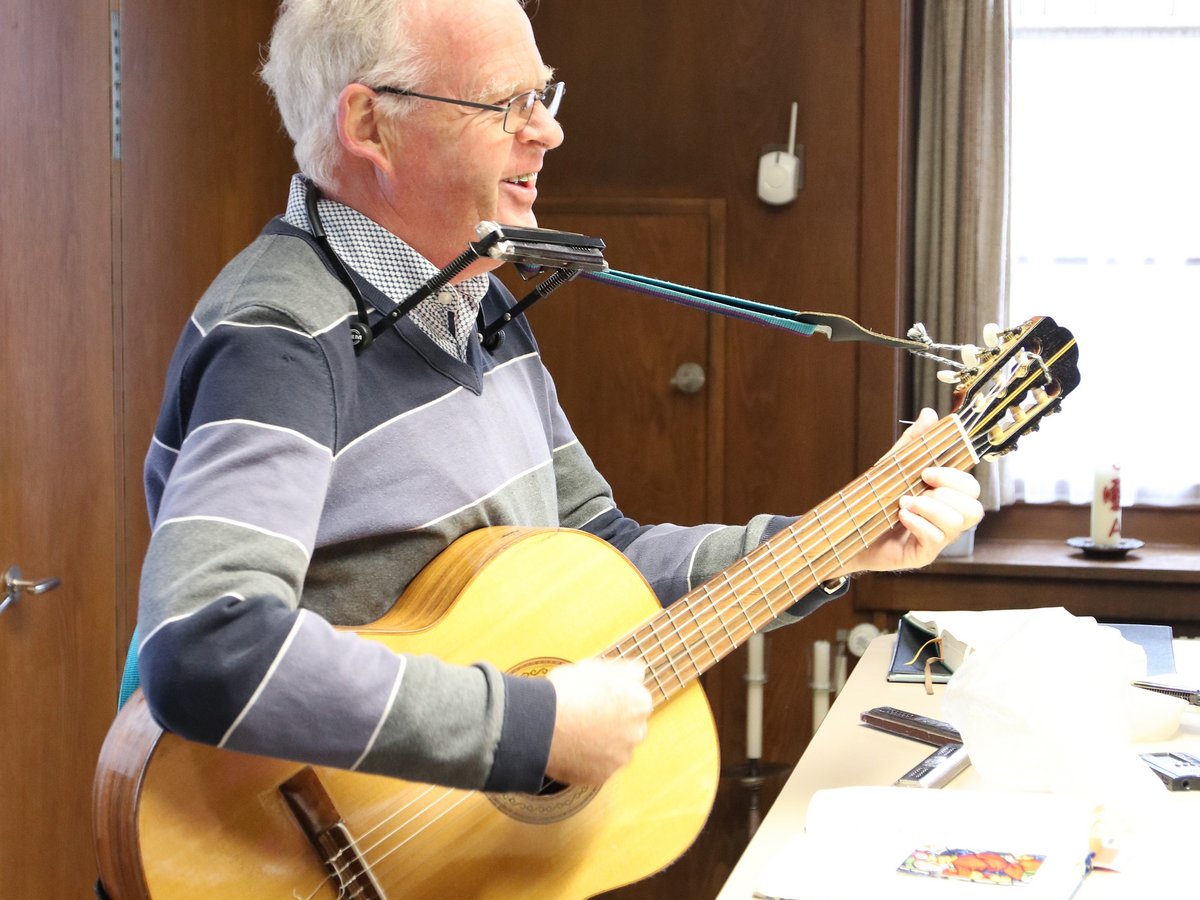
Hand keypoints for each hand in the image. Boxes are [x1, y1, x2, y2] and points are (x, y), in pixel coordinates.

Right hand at [544, 657, 651, 785]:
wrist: (541, 724)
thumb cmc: (566, 691)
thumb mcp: (596, 667)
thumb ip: (624, 671)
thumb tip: (639, 674)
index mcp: (639, 703)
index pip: (636, 701)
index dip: (615, 697)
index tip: (597, 698)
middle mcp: (637, 733)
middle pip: (629, 727)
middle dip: (614, 723)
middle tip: (586, 716)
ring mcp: (620, 757)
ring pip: (614, 749)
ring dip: (602, 744)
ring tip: (575, 733)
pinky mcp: (602, 776)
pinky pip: (598, 768)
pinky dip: (588, 761)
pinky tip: (571, 749)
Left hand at [839, 408, 984, 575]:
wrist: (848, 530)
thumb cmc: (876, 500)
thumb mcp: (894, 467)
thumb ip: (914, 444)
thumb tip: (930, 413)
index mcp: (945, 498)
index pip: (972, 488)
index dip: (955, 478)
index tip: (927, 471)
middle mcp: (947, 520)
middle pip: (974, 509)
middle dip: (947, 493)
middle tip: (918, 487)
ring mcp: (937, 539)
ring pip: (957, 524)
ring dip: (930, 508)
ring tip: (903, 502)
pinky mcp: (922, 555)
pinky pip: (936, 540)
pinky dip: (919, 524)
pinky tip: (901, 516)